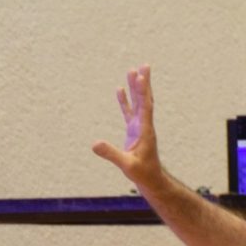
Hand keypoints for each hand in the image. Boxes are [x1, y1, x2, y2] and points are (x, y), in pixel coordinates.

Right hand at [91, 65, 161, 185]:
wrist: (151, 180)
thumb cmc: (142, 174)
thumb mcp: (126, 165)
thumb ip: (111, 154)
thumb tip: (94, 144)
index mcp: (145, 131)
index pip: (145, 107)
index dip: (142, 91)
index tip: (141, 76)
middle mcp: (144, 126)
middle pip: (145, 100)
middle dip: (143, 83)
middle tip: (144, 65)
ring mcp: (139, 127)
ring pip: (138, 103)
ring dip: (135, 88)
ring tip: (132, 70)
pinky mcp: (134, 131)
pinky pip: (129, 112)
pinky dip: (125, 101)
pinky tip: (120, 89)